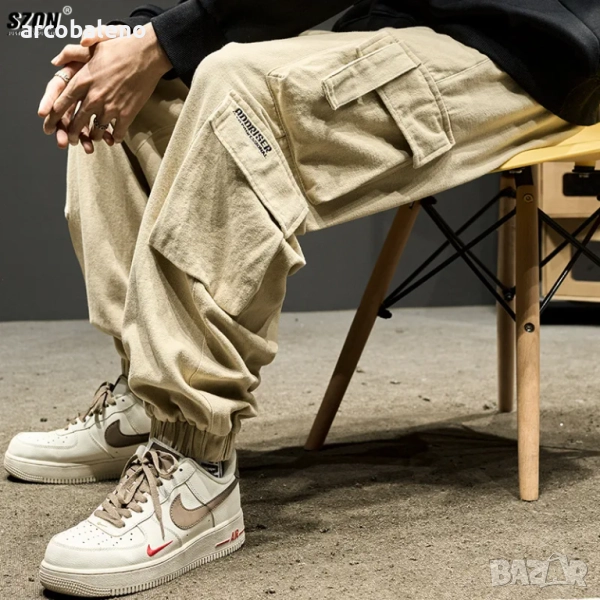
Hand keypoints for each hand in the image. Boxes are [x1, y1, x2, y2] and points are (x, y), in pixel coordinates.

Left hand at [43, 23, 171, 145]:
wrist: (146, 55)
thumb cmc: (120, 48)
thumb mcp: (92, 46)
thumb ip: (71, 53)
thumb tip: (56, 61)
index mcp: (83, 80)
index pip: (62, 102)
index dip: (54, 115)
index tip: (50, 122)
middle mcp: (94, 97)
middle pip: (77, 121)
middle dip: (72, 133)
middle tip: (71, 139)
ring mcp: (111, 108)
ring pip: (97, 131)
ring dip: (94, 137)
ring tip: (93, 138)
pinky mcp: (127, 114)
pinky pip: (118, 133)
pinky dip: (116, 138)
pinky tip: (115, 138)